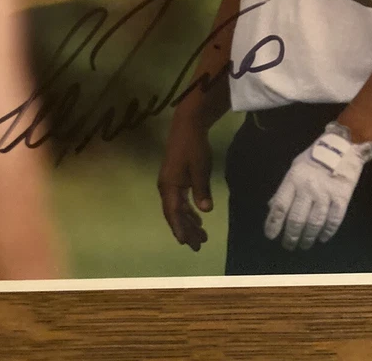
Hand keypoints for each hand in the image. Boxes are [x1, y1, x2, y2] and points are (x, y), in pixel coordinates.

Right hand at [158, 117, 213, 251]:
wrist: (188, 126)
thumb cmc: (193, 146)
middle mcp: (166, 187)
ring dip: (188, 222)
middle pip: (175, 214)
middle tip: (199, 245)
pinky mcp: (176, 179)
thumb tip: (205, 211)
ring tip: (201, 235)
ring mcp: (170, 183)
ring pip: (178, 208)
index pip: (173, 213)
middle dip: (186, 230)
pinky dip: (188, 211)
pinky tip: (197, 218)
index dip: (180, 228)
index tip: (186, 243)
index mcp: (169, 186)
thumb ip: (201, 189)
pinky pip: (180, 201)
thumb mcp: (200, 168)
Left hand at [264, 124, 371, 250]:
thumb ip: (285, 188)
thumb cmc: (315, 156)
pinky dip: (327, 232)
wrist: (343, 145)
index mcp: (294, 178)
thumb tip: (272, 207)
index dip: (273, 223)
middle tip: (289, 246)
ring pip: (314, 223)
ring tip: (304, 245)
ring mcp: (326, 193)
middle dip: (291, 236)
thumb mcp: (296, 167)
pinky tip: (322, 237)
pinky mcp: (342, 197)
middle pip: (296, 219)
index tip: (271, 236)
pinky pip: (334, 220)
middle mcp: (308, 187)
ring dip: (308, 237)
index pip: (280, 206)